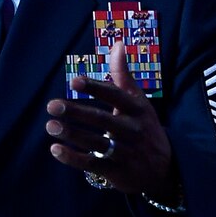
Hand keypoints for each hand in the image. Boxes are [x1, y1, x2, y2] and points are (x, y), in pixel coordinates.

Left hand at [45, 39, 176, 201]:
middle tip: (51, 105)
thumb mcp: (139, 101)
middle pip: (101, 120)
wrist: (165, 169)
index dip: (95, 88)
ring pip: (94, 143)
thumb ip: (123, 74)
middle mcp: (132, 130)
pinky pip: (92, 165)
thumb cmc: (145, 127)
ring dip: (71, 134)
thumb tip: (117, 43)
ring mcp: (125, 153)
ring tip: (50, 126)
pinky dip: (73, 158)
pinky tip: (55, 149)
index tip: (74, 82)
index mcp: (137, 109)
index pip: (115, 96)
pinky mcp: (117, 172)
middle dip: (76, 112)